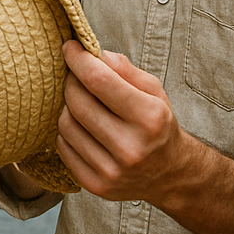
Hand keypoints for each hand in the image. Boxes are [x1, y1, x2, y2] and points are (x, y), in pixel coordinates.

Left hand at [55, 40, 193, 204]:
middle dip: (71, 81)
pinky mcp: (96, 185)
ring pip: (66, 124)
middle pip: (77, 102)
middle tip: (76, 76)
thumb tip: (94, 54)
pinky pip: (63, 147)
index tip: (69, 48)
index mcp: (149, 118)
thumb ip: (125, 69)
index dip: (78, 60)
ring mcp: (112, 170)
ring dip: (67, 107)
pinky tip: (82, 127)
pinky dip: (67, 132)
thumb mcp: (154, 92)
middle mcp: (131, 147)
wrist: (170, 174)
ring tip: (82, 103)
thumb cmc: (158, 125)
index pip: (99, 81)